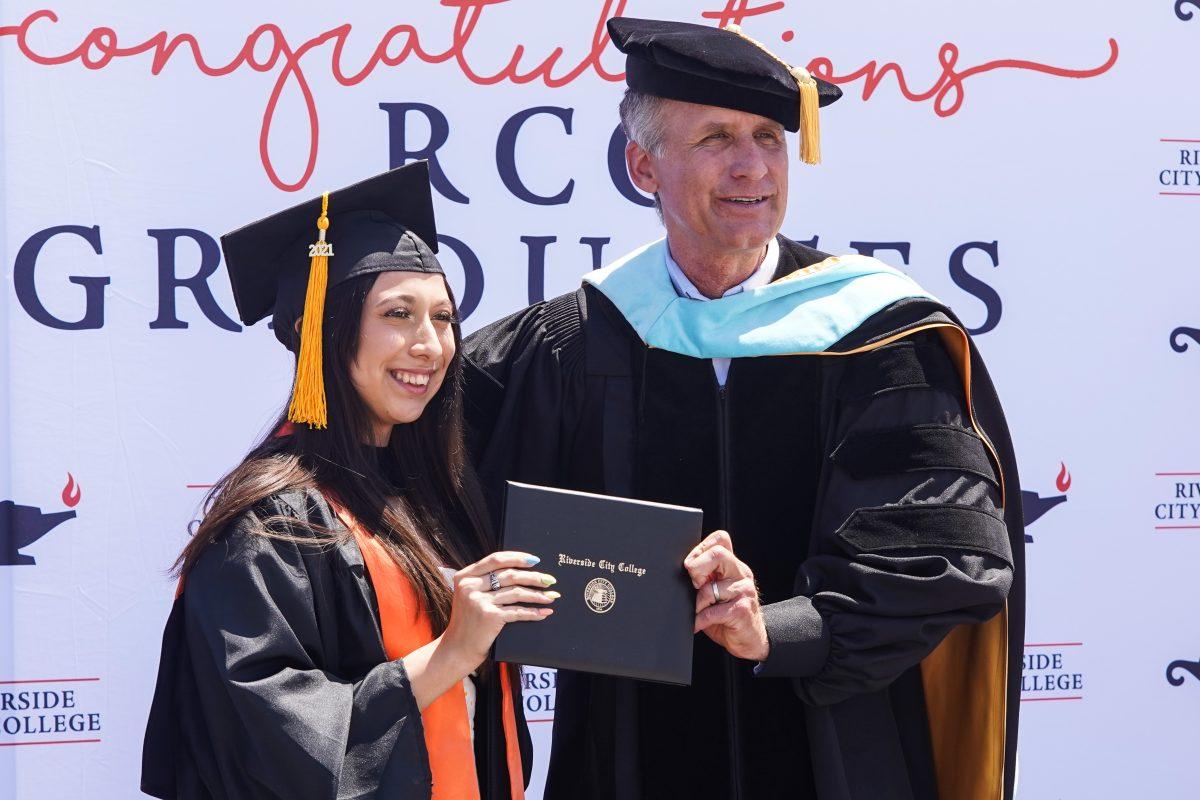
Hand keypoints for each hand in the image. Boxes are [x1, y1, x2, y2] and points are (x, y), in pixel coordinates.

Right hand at [439, 551, 557, 673]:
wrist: (457, 648)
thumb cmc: (468, 621)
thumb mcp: (468, 595)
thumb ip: (484, 581)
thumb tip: (518, 570)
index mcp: (465, 576)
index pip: (495, 559)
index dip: (517, 558)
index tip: (534, 560)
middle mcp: (470, 586)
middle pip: (509, 575)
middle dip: (533, 577)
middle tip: (550, 579)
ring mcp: (480, 602)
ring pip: (516, 592)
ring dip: (538, 595)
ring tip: (551, 596)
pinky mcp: (490, 617)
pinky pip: (518, 611)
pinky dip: (534, 612)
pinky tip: (544, 612)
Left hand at [684, 531, 768, 661]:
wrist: (749, 640)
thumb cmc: (726, 614)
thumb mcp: (716, 590)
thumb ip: (705, 576)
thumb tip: (681, 568)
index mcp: (733, 565)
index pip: (721, 538)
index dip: (700, 548)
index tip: (692, 567)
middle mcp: (741, 574)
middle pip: (718, 554)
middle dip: (697, 569)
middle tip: (694, 585)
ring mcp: (744, 591)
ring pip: (711, 588)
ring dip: (697, 603)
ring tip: (698, 611)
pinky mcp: (742, 610)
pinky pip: (712, 612)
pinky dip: (699, 620)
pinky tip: (697, 624)